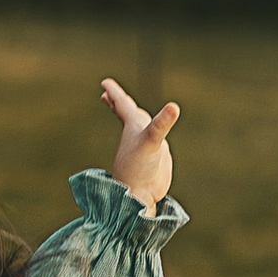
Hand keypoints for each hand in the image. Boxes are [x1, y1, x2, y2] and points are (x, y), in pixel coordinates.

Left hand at [99, 75, 179, 206]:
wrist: (139, 194)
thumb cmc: (139, 168)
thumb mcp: (152, 141)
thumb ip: (161, 124)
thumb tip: (174, 107)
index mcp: (132, 126)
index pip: (121, 104)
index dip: (114, 92)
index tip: (103, 82)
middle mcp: (136, 133)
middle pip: (125, 112)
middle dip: (119, 101)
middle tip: (108, 92)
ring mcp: (145, 144)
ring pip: (138, 125)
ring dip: (133, 116)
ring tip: (131, 110)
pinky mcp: (154, 156)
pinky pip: (152, 140)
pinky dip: (152, 133)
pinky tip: (152, 136)